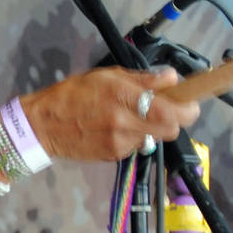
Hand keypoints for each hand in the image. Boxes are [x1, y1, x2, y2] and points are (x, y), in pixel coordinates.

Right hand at [18, 66, 198, 162]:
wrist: (43, 125)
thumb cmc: (73, 93)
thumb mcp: (106, 76)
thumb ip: (142, 79)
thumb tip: (172, 79)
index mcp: (124, 97)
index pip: (173, 111)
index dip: (188, 108)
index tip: (189, 103)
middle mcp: (126, 122)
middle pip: (171, 129)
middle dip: (173, 119)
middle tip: (163, 108)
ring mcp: (121, 142)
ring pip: (155, 137)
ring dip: (152, 127)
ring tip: (132, 117)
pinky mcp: (115, 156)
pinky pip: (137, 146)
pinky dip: (135, 137)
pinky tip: (116, 128)